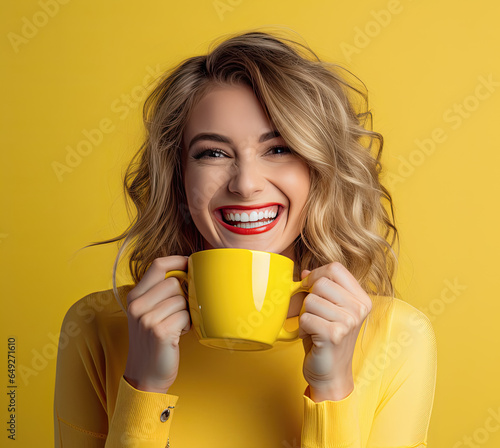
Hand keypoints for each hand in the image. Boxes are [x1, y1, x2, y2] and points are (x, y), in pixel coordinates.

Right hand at [123, 256, 190, 393]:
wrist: (145, 376)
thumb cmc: (153, 342)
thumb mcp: (148, 313)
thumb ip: (159, 293)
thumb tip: (188, 270)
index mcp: (134, 296)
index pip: (158, 265)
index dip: (178, 260)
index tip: (190, 263)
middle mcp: (137, 305)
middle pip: (175, 282)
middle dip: (184, 296)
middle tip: (179, 313)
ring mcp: (147, 318)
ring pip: (182, 299)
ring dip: (186, 313)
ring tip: (176, 325)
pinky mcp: (160, 331)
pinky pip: (185, 316)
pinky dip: (188, 325)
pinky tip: (178, 334)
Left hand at [298, 261, 371, 400]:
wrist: (331, 374)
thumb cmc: (327, 339)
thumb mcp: (328, 309)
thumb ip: (321, 287)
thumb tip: (306, 271)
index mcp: (361, 298)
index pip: (335, 268)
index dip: (317, 274)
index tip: (310, 287)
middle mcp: (359, 308)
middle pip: (321, 283)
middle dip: (309, 298)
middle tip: (315, 315)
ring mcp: (349, 321)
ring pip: (310, 300)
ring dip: (306, 315)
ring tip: (315, 328)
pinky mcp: (334, 334)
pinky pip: (305, 317)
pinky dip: (303, 328)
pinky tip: (313, 337)